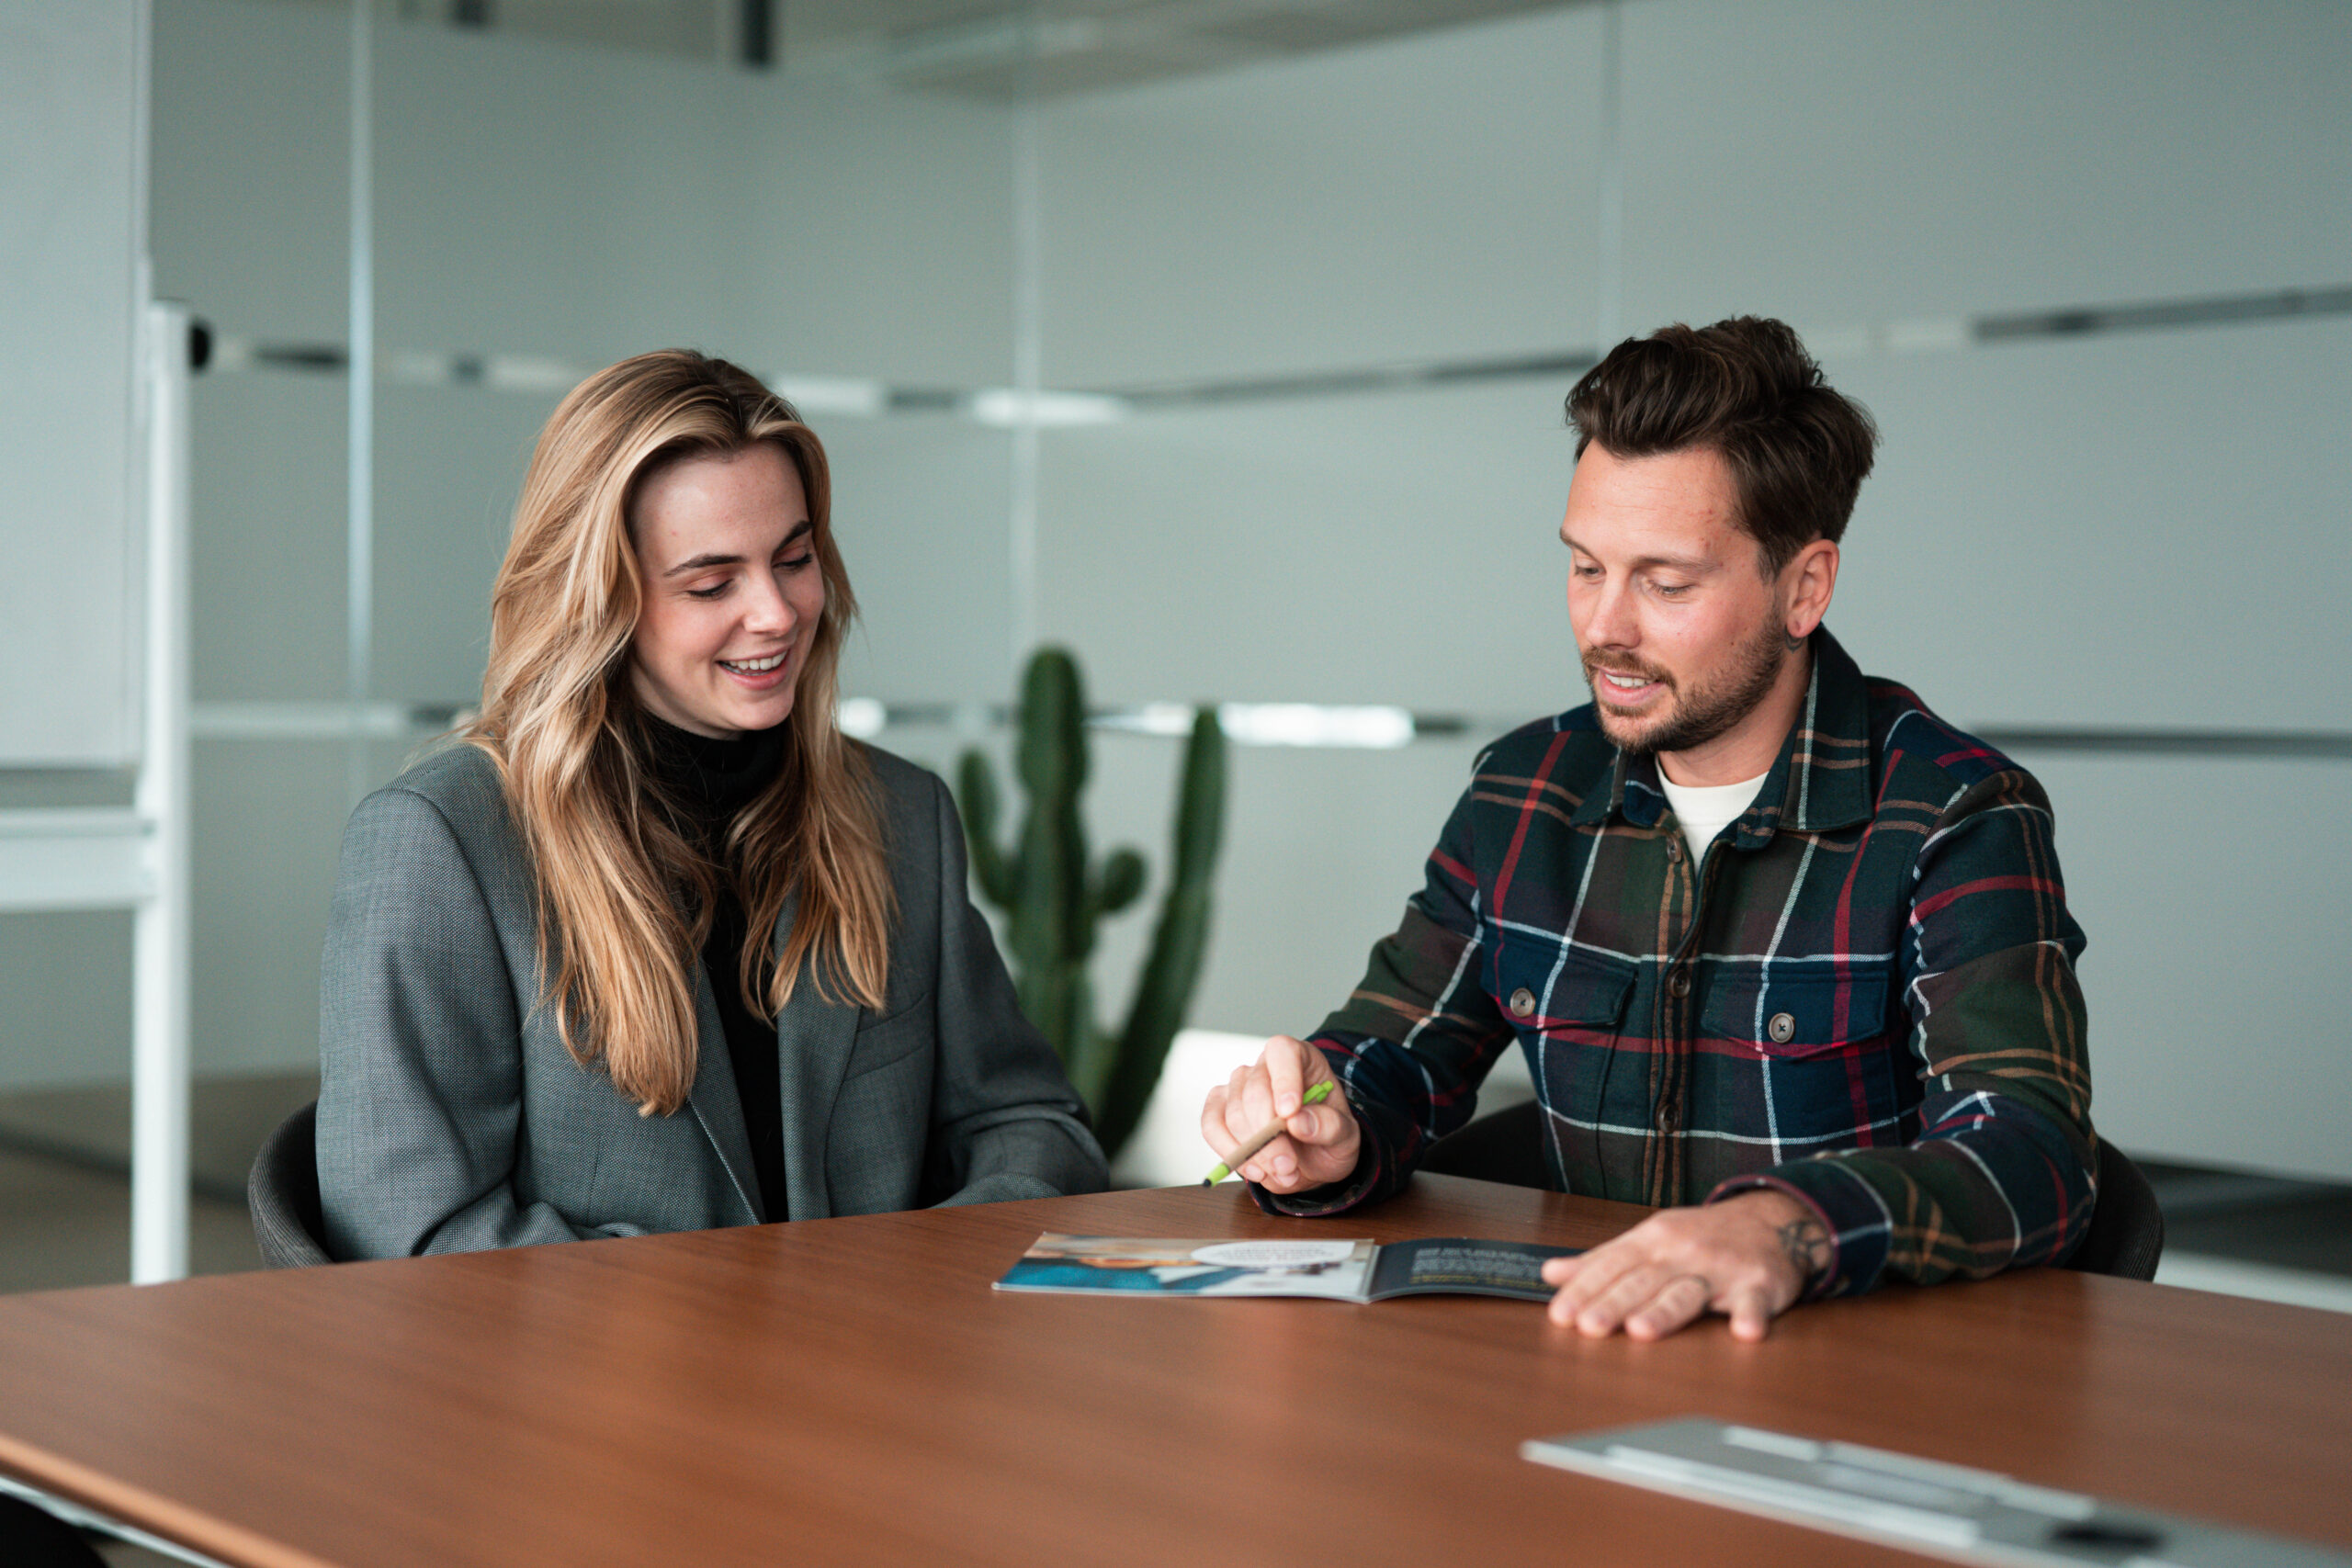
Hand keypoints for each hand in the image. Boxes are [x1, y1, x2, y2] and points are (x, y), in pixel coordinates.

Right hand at [1199, 1036, 1360, 1193]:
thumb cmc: (1327, 1135)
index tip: (1289, 1114)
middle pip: (1254, 1093)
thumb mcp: (1345, 1135)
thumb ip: (1329, 1126)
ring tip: (1284, 1172)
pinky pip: (1212, 1127)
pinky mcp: (1218, 1108)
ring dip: (1256, 1153)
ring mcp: (1237, 1086)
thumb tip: (1298, 1122)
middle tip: (1289, 1166)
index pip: (1283, 1052)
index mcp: (1300, 1057)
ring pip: (1233, 1116)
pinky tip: (1256, 1170)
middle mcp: (1264, 1066)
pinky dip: (1232, 1153)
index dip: (1284, 1080)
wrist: (1312, 1156)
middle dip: (1269, 1137)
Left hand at [1538, 1190, 1831, 1341]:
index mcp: (1652, 1241)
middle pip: (1642, 1282)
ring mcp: (1720, 1268)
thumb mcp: (1649, 1240)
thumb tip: (1551, 1273)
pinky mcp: (1758, 1285)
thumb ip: (1601, 1261)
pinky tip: (1744, 1331)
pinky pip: (1754, 1302)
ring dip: (1665, 1311)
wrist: (1771, 1220)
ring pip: (1688, 1292)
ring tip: (1641, 1330)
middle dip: (1613, 1304)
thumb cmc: (1702, 1237)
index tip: (1559, 1314)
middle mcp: (1682, 1252)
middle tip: (1588, 1327)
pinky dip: (1750, 1315)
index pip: (1611, 1266)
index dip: (1584, 1290)